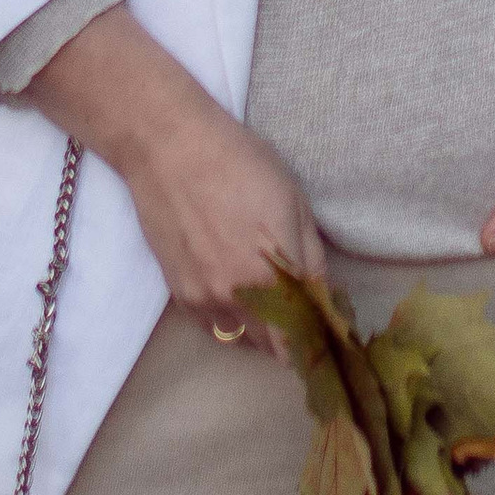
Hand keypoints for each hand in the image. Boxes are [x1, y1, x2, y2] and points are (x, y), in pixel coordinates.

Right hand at [30, 6, 325, 346]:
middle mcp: (240, 297)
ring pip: (242, 338)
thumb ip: (311, 258)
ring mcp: (206, 298)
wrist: (169, 147)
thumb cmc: (240, 163)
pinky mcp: (180, 294)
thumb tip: (324, 299)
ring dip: (258, 328)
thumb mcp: (293, 201)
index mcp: (275, 273)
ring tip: (264, 294)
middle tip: (297, 308)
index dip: (315, 341)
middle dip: (289, 334)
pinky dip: (227, 317)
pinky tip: (233, 286)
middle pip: (273, 346)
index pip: (301, 341)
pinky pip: (213, 325)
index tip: (322, 331)